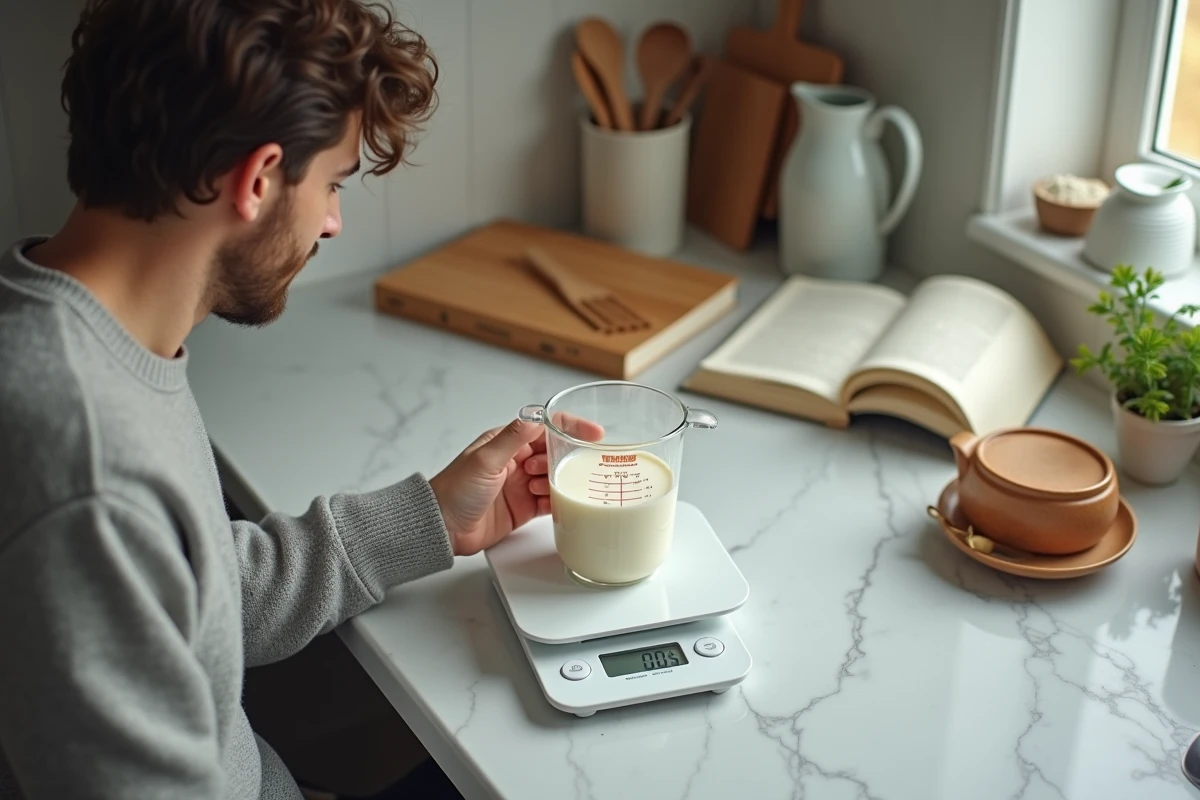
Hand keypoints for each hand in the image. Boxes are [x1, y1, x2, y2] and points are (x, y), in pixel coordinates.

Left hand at [429, 415, 603, 555]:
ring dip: (558, 482)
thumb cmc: (454, 490)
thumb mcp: (485, 459)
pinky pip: (550, 502)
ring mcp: (521, 484)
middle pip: (555, 453)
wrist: (442, 527)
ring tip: (541, 488)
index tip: (595, 434)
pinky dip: (558, 502)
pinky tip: (560, 504)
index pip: (546, 426)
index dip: (572, 427)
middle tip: (561, 470)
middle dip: (564, 459)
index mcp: (507, 442)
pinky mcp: (524, 507)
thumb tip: (535, 415)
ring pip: (555, 478)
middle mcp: (516, 461)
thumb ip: (513, 438)